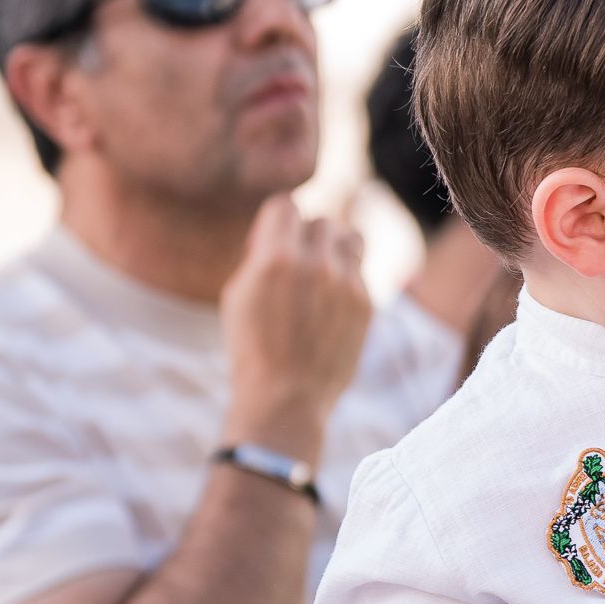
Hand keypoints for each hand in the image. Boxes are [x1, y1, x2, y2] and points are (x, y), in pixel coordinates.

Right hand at [219, 196, 371, 456]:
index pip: (285, 205)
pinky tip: (330, 304)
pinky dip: (346, 278)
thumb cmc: (252, 348)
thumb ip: (260, 255)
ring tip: (321, 273)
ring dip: (335, 248)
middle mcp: (315, 265)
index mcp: (274, 259)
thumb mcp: (238, 295)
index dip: (277, 220)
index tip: (273, 240)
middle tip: (296, 263)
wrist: (286, 398)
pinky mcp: (366, 304)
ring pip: (351, 237)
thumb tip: (280, 231)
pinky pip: (360, 271)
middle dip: (306, 236)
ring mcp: (346, 284)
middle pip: (321, 221)